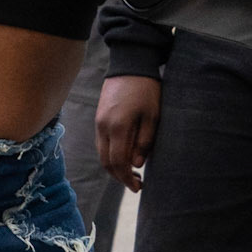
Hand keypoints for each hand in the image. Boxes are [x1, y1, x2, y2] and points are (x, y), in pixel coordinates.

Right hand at [97, 75, 161, 191]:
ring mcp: (98, 122)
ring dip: (114, 167)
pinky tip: (123, 156)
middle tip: (136, 185)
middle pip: (106, 162)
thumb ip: (144, 141)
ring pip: (102, 154)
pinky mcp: (99, 118)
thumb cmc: (146, 89)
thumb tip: (136, 163)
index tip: (138, 187)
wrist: (130, 64)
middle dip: (120, 177)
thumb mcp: (153, 115)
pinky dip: (111, 155)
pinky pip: (101, 144)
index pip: (118, 162)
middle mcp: (103, 127)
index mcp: (117, 127)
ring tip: (131, 172)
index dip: (127, 178)